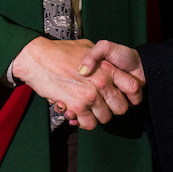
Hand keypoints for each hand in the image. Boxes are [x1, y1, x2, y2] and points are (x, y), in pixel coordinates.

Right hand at [10, 38, 143, 129]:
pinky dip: (85, 122)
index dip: (132, 96)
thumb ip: (99, 57)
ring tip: (90, 109)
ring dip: (98, 116)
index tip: (125, 97)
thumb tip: (106, 63)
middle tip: (104, 105)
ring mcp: (90, 96)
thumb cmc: (60, 51)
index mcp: (108, 68)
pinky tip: (80, 115)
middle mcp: (102, 83)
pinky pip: (90, 124)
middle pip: (122, 108)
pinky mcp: (77, 106)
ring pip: (105, 118)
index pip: (134, 87)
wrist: (38, 58)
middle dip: (114, 109)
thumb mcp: (86, 47)